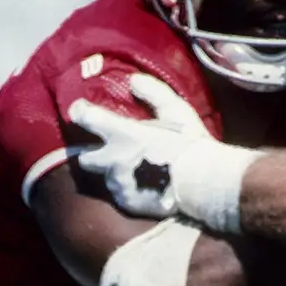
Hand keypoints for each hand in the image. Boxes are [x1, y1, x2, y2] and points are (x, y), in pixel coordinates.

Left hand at [69, 75, 254, 232]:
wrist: (204, 185)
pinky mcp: (127, 204)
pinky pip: (122, 195)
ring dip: (116, 173)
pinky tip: (146, 186)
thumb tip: (132, 81)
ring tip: (137, 171)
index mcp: (123, 134)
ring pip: (106, 178)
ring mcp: (119, 185)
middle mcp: (113, 161)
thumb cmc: (190, 144)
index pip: (87, 118)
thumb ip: (153, 93)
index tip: (81, 111)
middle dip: (92, 154)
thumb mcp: (176, 111)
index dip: (80, 112)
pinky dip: (130, 190)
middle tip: (110, 151)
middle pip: (84, 158)